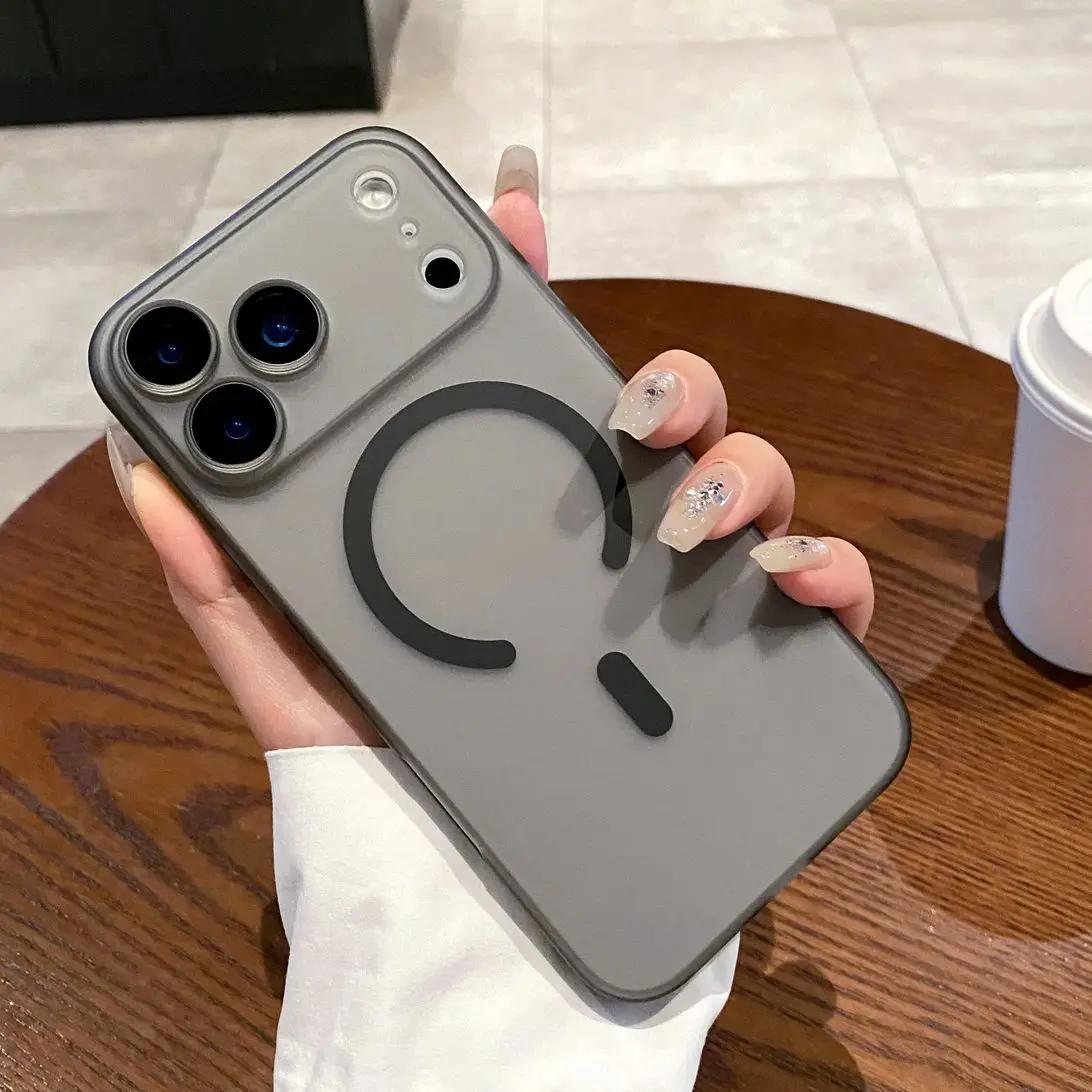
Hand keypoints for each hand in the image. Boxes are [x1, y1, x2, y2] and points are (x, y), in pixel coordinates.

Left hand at [106, 145, 872, 752]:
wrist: (470, 920)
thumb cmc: (386, 791)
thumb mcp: (294, 677)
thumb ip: (227, 580)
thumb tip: (152, 475)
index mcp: (502, 527)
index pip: (520, 388)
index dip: (524, 289)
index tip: (512, 210)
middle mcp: (600, 549)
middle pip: (660, 417)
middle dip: (667, 381)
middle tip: (626, 408)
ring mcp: (679, 603)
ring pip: (747, 482)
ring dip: (737, 471)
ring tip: (685, 520)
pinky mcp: (745, 673)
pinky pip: (817, 597)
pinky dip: (823, 570)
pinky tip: (784, 580)